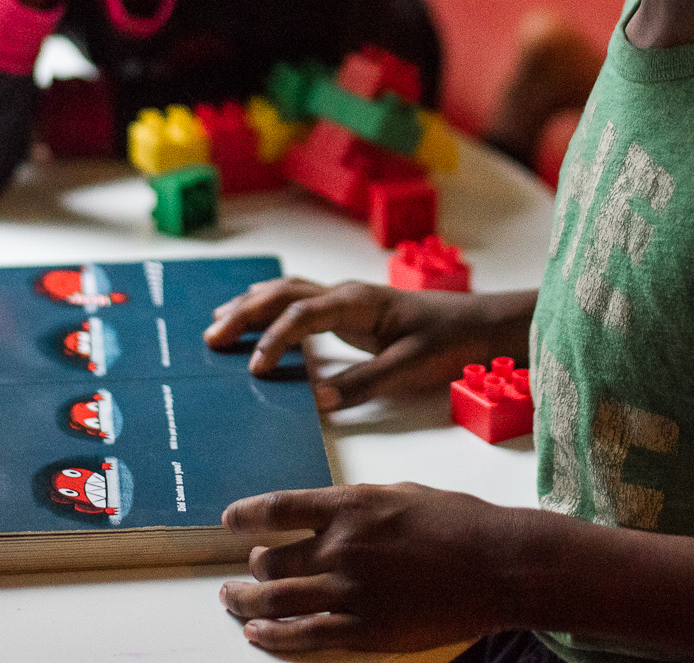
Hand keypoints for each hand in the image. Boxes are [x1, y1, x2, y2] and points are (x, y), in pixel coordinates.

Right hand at [204, 278, 534, 410]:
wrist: (482, 324)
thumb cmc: (450, 341)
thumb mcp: (410, 367)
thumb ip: (364, 383)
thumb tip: (318, 400)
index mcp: (358, 303)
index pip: (302, 313)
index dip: (274, 338)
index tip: (255, 368)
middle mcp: (347, 294)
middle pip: (284, 294)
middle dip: (244, 314)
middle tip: (211, 339)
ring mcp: (347, 300)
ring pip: (288, 294)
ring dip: (252, 307)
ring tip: (218, 326)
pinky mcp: (351, 311)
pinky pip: (300, 304)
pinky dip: (271, 310)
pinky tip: (256, 321)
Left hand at [220, 483, 521, 651]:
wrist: (497, 564)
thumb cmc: (457, 523)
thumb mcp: (400, 494)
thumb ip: (356, 506)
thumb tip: (322, 516)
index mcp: (350, 507)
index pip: (277, 508)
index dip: (245, 516)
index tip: (230, 520)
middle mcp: (342, 547)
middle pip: (271, 560)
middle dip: (252, 567)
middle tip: (246, 571)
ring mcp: (350, 591)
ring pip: (276, 600)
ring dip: (246, 602)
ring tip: (233, 601)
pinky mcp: (364, 630)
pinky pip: (304, 637)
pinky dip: (273, 637)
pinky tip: (257, 635)